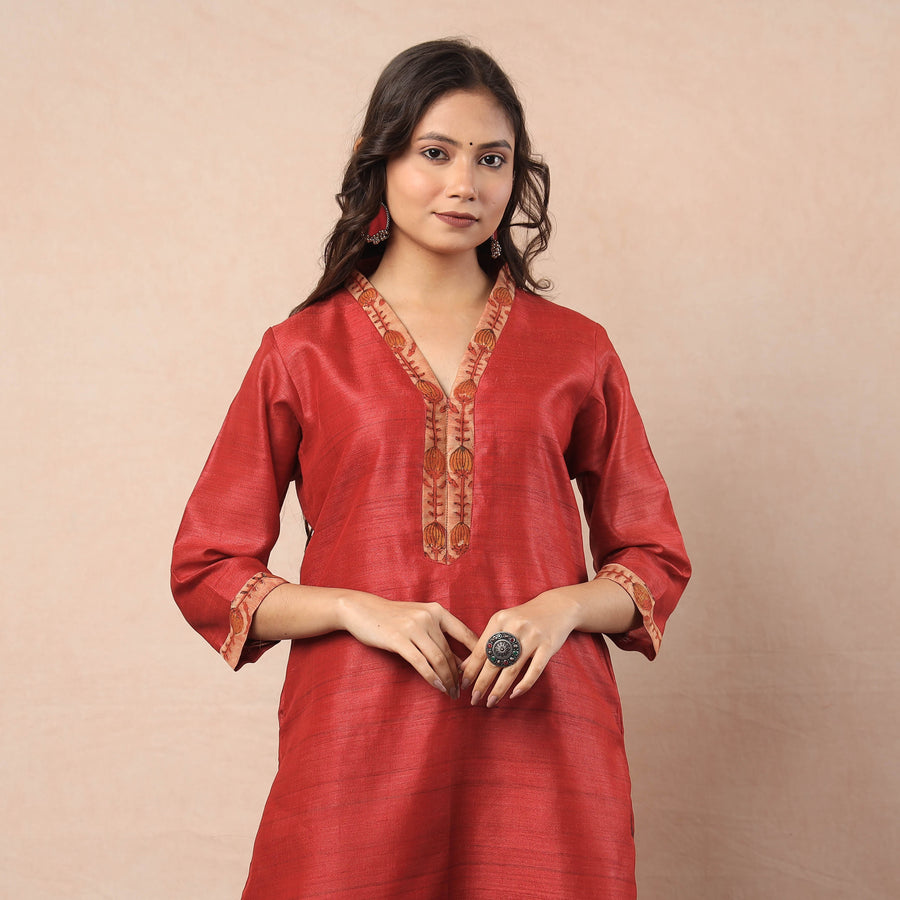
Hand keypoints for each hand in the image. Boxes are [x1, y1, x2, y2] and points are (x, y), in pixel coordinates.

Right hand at [337, 592, 477, 697]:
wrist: (362, 609)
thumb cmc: (393, 617)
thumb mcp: (419, 618)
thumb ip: (437, 633)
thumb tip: (459, 659)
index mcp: (437, 610)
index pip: (464, 633)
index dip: (475, 653)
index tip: (483, 669)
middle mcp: (428, 617)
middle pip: (449, 651)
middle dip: (459, 674)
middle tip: (463, 690)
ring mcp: (413, 627)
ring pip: (438, 658)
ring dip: (448, 679)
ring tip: (452, 692)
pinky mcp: (398, 639)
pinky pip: (421, 663)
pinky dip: (432, 677)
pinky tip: (438, 687)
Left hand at [462, 590, 581, 708]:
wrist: (557, 606)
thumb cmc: (524, 618)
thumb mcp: (502, 624)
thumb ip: (485, 643)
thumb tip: (464, 667)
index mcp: (499, 620)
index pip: (481, 650)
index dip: (471, 670)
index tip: (464, 685)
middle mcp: (514, 627)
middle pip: (494, 661)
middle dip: (482, 683)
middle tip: (474, 699)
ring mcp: (532, 636)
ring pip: (512, 669)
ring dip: (499, 688)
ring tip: (490, 702)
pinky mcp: (548, 645)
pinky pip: (534, 670)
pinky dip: (524, 684)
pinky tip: (514, 694)